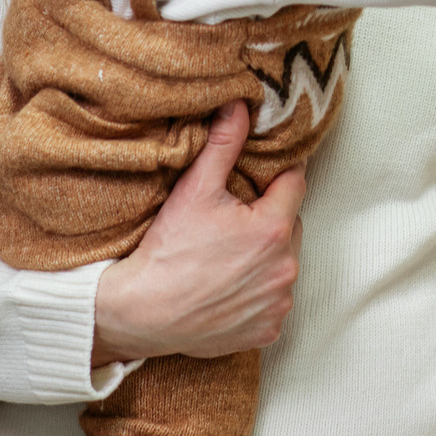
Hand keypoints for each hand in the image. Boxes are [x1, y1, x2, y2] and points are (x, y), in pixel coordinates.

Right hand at [89, 103, 304, 363]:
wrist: (141, 313)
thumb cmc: (168, 251)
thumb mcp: (194, 188)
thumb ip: (224, 143)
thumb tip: (240, 105)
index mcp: (275, 228)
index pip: (294, 183)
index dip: (276, 177)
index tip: (259, 179)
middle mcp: (285, 268)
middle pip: (290, 225)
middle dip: (270, 218)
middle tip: (234, 220)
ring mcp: (278, 303)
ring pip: (283, 264)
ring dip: (266, 257)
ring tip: (228, 255)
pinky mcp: (268, 330)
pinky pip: (273, 301)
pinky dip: (258, 293)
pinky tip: (229, 287)